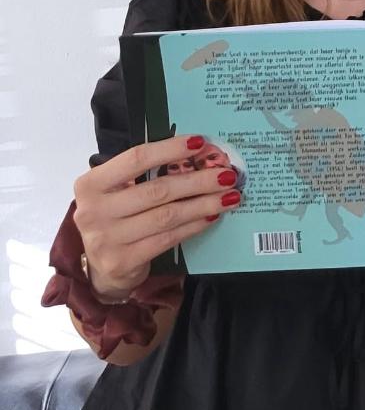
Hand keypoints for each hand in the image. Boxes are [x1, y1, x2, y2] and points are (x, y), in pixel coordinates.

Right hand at [72, 136, 240, 298]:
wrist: (97, 267)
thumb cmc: (114, 218)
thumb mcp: (117, 191)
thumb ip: (144, 173)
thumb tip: (197, 153)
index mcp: (90, 184)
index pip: (135, 159)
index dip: (170, 149)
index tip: (200, 142)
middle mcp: (93, 212)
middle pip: (157, 190)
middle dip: (198, 181)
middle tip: (227, 175)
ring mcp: (105, 240)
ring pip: (167, 216)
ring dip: (203, 204)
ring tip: (229, 196)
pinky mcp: (121, 262)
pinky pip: (168, 239)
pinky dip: (194, 225)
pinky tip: (211, 216)